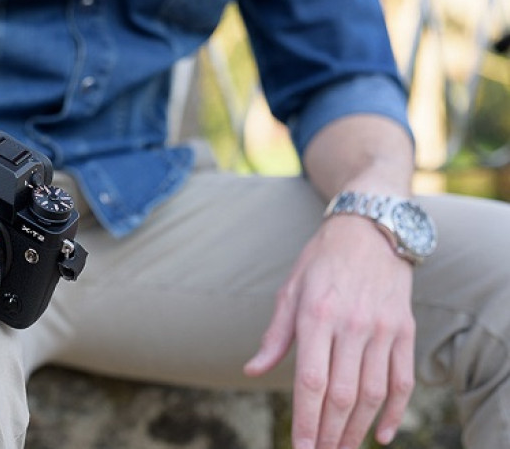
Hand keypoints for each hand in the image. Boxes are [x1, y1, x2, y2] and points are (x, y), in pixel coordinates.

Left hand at [244, 215, 415, 448]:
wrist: (370, 229)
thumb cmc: (320, 262)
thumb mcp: (289, 291)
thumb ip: (275, 336)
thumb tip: (252, 371)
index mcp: (316, 317)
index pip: (311, 381)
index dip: (306, 421)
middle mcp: (352, 326)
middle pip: (342, 395)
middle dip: (330, 434)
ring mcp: (382, 330)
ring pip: (373, 393)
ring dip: (358, 429)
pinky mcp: (405, 330)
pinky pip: (403, 380)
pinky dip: (395, 412)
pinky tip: (382, 435)